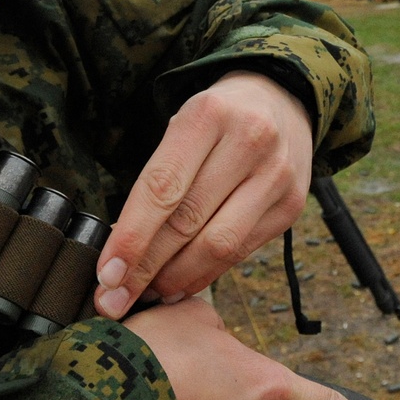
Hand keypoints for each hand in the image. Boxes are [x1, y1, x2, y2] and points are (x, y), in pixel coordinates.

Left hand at [95, 70, 312, 317]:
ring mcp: (277, 175)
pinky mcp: (292, 205)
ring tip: (147, 292)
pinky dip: (206, 273)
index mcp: (208, 114)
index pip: (161, 187)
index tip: (106, 274)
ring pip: (218, 244)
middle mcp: (249, 142)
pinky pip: (241, 251)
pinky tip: (181, 283)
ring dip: (176, 278)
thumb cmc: (216, 120)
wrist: (280, 100)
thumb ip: (156, 181)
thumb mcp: (181, 127)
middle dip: (145, 268)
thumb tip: (120, 250)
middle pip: (187, 221)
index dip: (131, 237)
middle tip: (113, 299)